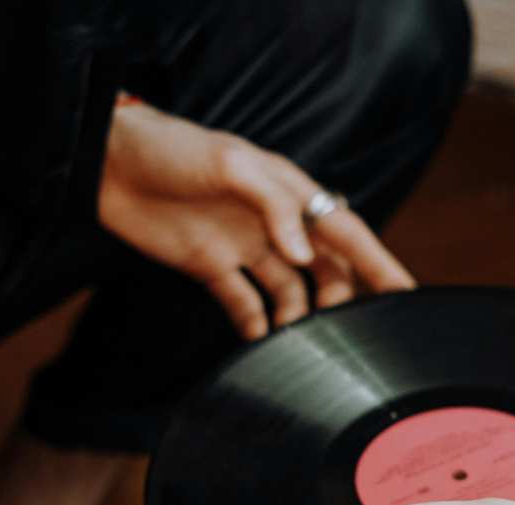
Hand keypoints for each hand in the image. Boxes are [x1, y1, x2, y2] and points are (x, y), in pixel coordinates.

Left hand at [97, 98, 414, 339]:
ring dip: (299, 319)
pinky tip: (261, 345)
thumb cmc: (173, 149)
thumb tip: (303, 257)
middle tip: (341, 333)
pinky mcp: (211, 267)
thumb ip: (274, 206)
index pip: (346, 233)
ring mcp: (244, 247)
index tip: (406, 296)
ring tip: (298, 344)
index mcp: (289, 192)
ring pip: (291, 293)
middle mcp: (274, 223)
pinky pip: (245, 304)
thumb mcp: (230, 164)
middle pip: (326, 270)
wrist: (108, 163)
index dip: (379, 265)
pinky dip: (256, 326)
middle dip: (340, 301)